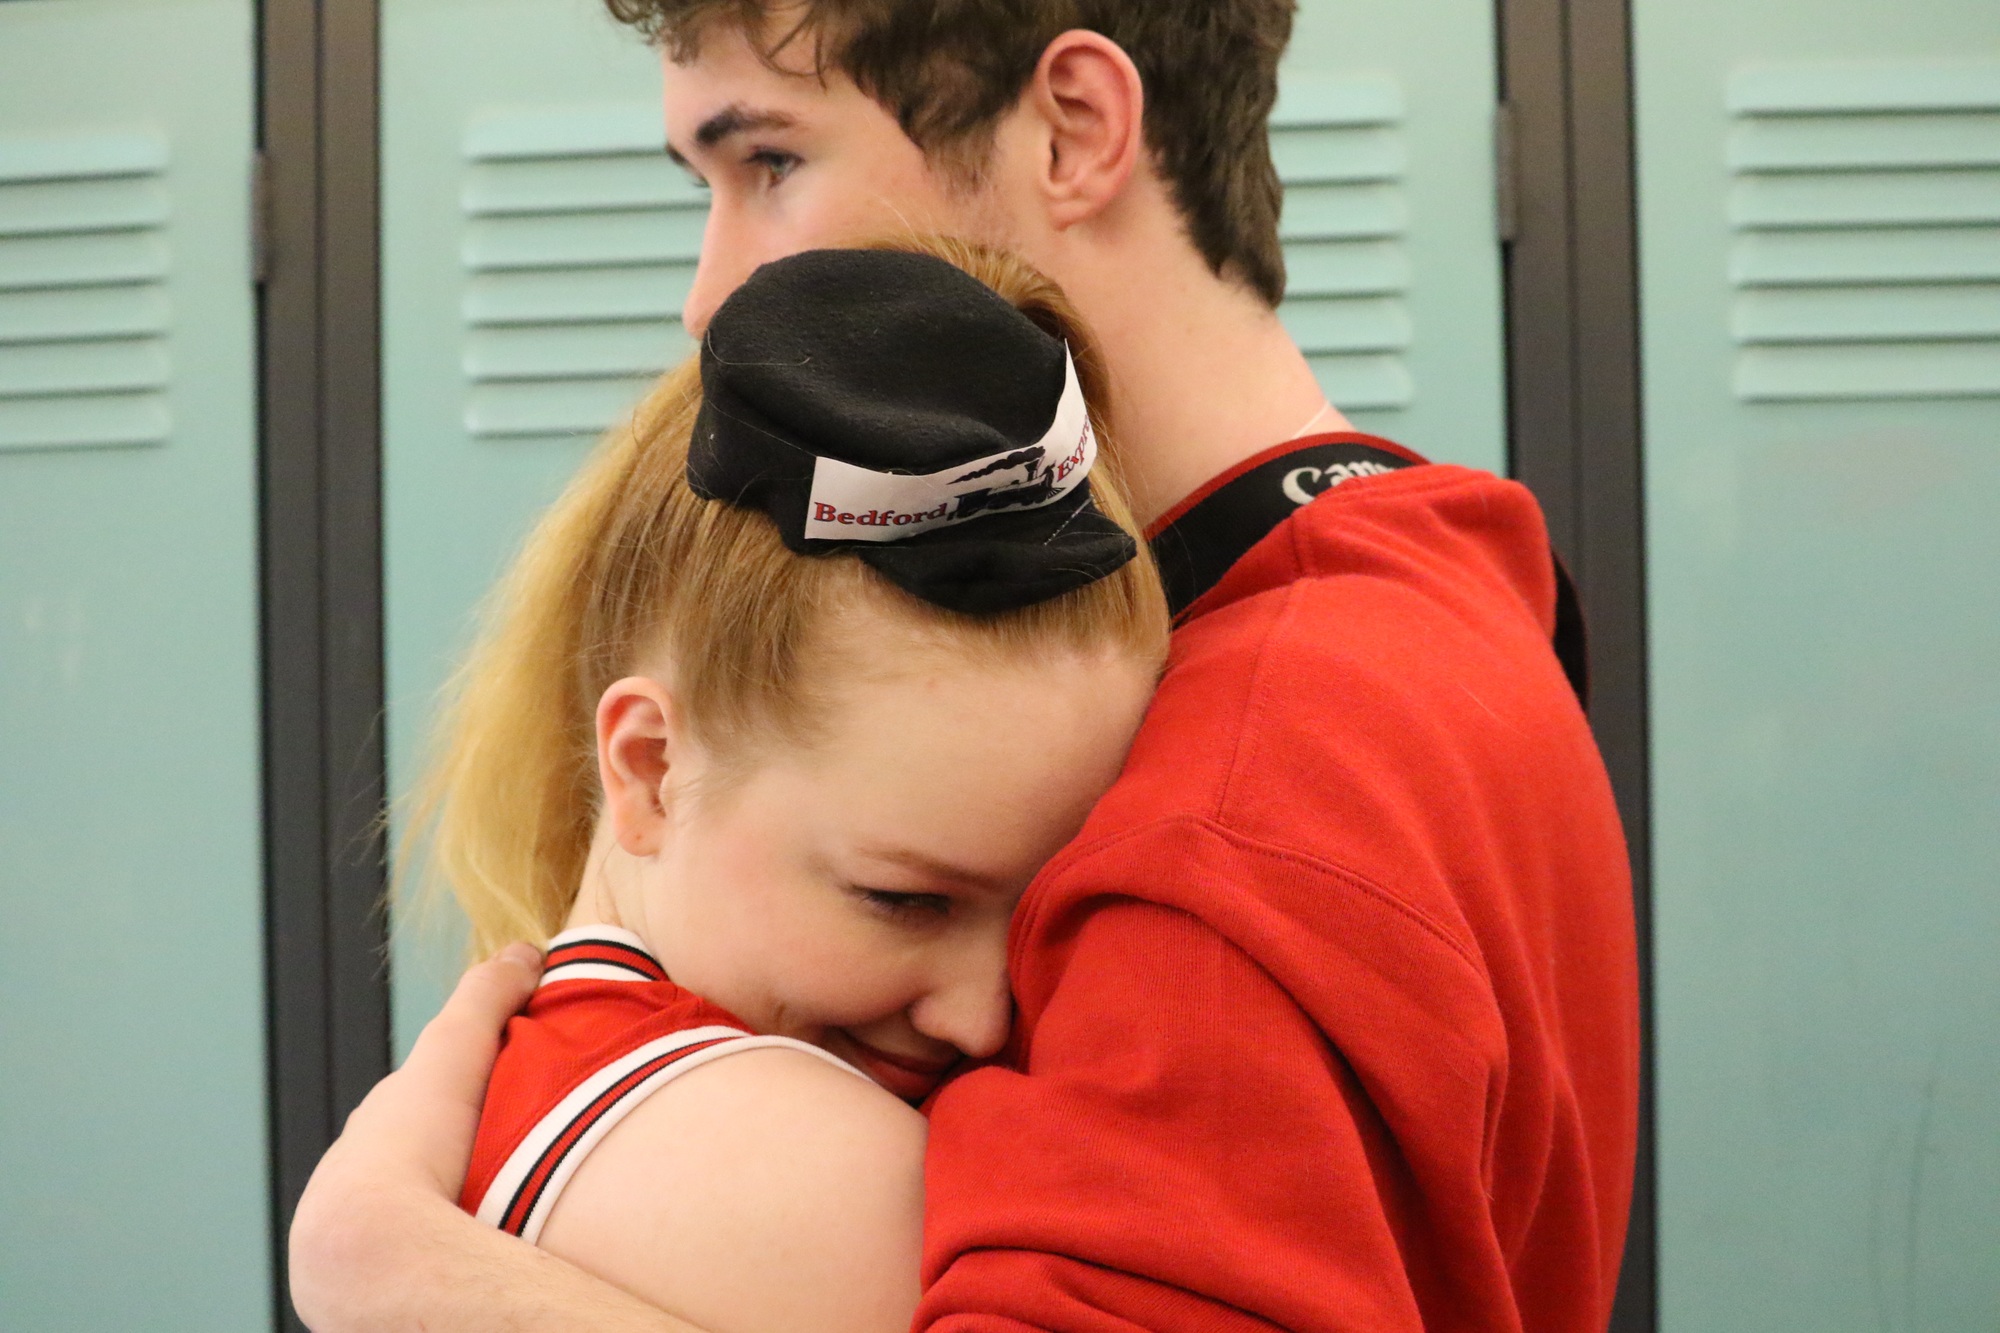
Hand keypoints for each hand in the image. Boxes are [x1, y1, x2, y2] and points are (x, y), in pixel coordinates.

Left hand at [288, 944, 541, 1325]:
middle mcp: (362, 1180)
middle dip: (467, 1152)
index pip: (425, 1102)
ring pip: (425, 1210)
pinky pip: (426, 1256)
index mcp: (375, 1129)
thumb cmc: (407, 1151)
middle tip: (527, 1155)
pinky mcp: (382, 1285)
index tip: (519, 1091)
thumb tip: (526, 952)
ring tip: (515, 1211)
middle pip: (426, 1157)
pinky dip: (454, 1248)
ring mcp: (370, 1235)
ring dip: (461, 1206)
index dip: (471, 1089)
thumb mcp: (457, 1050)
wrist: (371, 1249)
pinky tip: (490, 1251)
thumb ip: (488, 996)